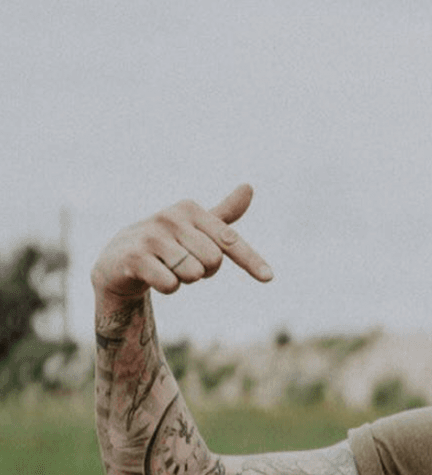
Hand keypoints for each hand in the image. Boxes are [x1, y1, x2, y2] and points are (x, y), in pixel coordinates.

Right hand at [91, 184, 273, 304]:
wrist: (119, 258)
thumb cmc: (167, 243)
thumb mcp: (196, 227)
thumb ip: (224, 214)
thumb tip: (249, 186)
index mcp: (190, 209)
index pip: (229, 240)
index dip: (251, 261)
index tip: (269, 277)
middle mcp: (170, 217)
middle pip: (213, 262)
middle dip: (203, 271)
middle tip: (182, 262)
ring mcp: (151, 235)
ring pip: (193, 274)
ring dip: (184, 280)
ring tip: (166, 267)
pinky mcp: (135, 256)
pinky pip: (171, 285)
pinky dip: (167, 288)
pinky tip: (153, 276)